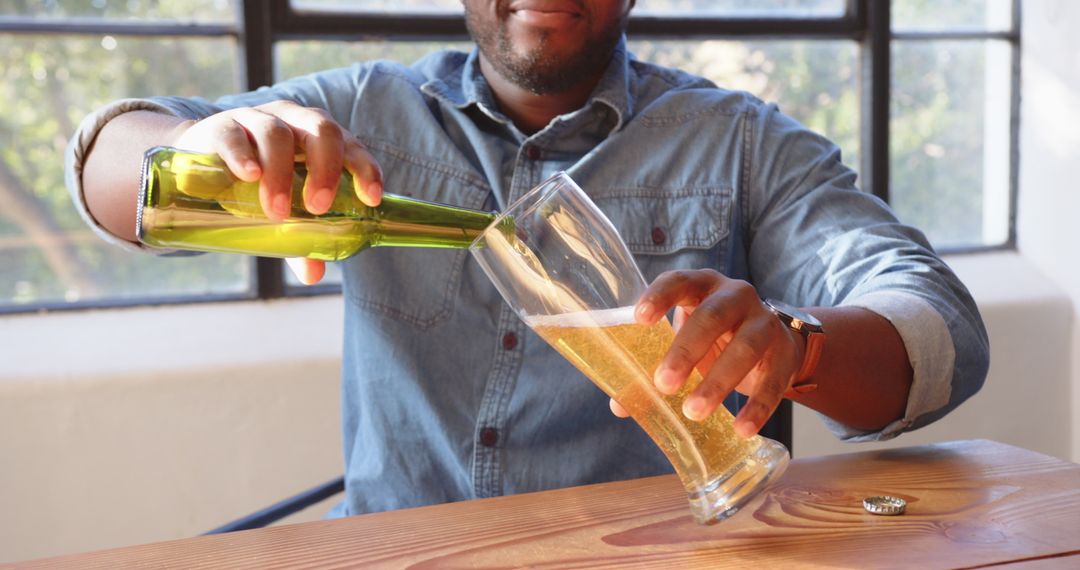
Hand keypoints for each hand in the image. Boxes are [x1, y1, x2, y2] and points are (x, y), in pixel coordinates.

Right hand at [171, 100, 382, 284]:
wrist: (201, 165)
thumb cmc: (257, 185)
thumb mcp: (283, 210)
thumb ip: (300, 238)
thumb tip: (314, 274)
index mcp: (319, 138)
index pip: (352, 146)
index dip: (366, 168)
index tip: (371, 198)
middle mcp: (294, 122)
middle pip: (321, 131)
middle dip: (326, 169)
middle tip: (318, 207)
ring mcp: (257, 120)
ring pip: (277, 134)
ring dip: (281, 173)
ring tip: (277, 211)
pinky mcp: (221, 127)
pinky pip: (233, 135)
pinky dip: (243, 154)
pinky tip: (249, 175)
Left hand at [609, 269, 806, 437]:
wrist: (775, 341)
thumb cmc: (715, 338)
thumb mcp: (686, 342)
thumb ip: (653, 367)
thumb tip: (620, 405)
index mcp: (702, 287)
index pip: (679, 282)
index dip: (659, 296)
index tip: (639, 318)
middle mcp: (735, 296)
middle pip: (712, 316)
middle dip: (686, 350)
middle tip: (663, 384)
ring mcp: (764, 322)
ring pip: (745, 347)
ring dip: (718, 381)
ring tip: (694, 412)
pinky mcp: (785, 353)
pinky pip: (773, 380)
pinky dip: (758, 407)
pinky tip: (741, 429)